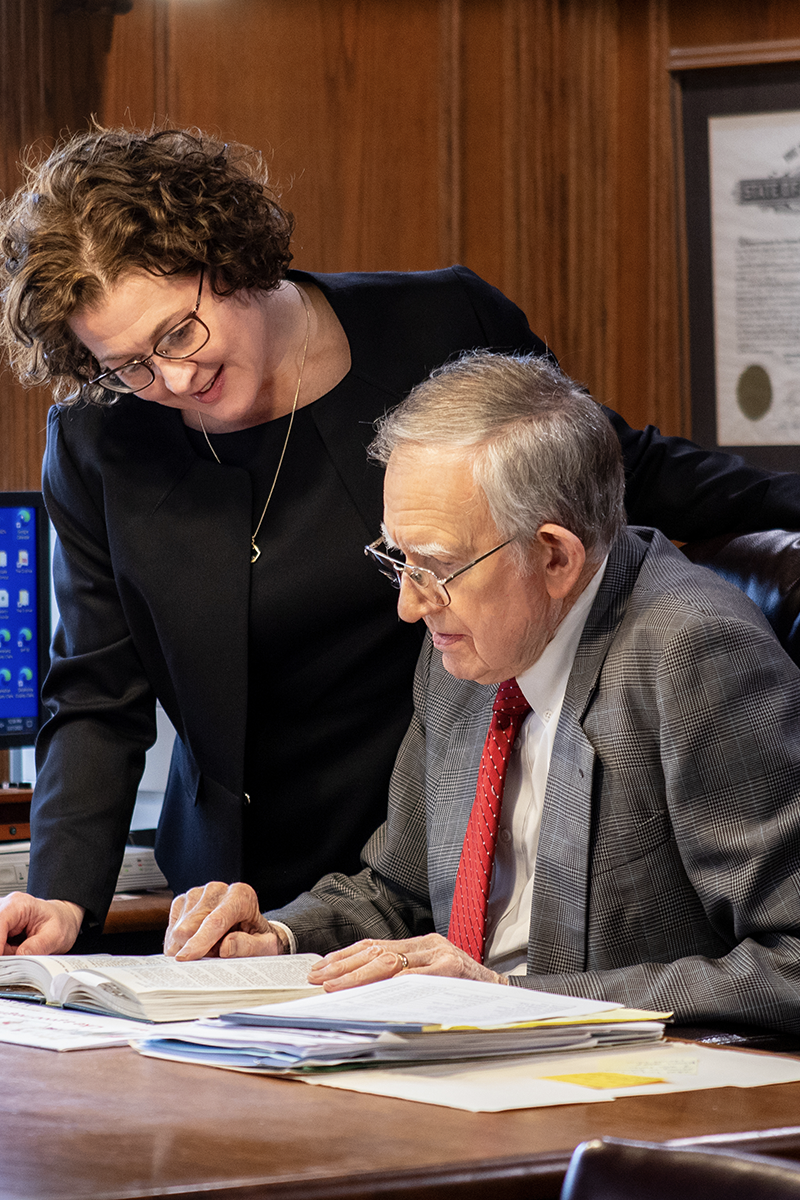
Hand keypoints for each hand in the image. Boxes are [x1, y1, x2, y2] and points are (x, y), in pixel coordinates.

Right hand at [0, 892, 83, 955]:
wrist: (63, 920)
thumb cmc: (60, 922)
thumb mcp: (55, 936)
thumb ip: (37, 946)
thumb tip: (20, 956)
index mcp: (18, 904)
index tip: (3, 960)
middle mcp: (5, 907)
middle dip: (2, 950)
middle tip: (15, 959)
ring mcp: (0, 918)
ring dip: (4, 952)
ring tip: (21, 951)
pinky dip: (4, 952)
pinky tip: (16, 951)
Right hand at [164, 881, 286, 959]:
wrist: (250, 928)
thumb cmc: (257, 938)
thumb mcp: (265, 947)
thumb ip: (249, 946)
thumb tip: (227, 946)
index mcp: (241, 896)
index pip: (216, 920)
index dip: (200, 941)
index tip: (186, 957)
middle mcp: (217, 889)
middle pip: (190, 927)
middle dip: (197, 950)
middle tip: (216, 954)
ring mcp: (197, 893)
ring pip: (177, 931)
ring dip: (190, 947)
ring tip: (210, 946)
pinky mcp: (182, 901)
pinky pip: (171, 931)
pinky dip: (181, 943)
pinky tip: (196, 941)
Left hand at [307, 933, 508, 991]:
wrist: (506, 996)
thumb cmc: (466, 991)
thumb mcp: (433, 976)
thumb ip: (405, 976)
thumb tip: (358, 988)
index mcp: (422, 944)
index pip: (375, 945)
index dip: (345, 956)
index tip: (321, 968)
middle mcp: (429, 945)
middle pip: (377, 952)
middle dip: (344, 967)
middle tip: (318, 979)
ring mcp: (441, 956)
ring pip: (389, 963)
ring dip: (356, 976)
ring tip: (334, 987)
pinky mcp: (451, 970)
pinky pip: (413, 978)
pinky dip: (390, 986)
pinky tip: (370, 993)